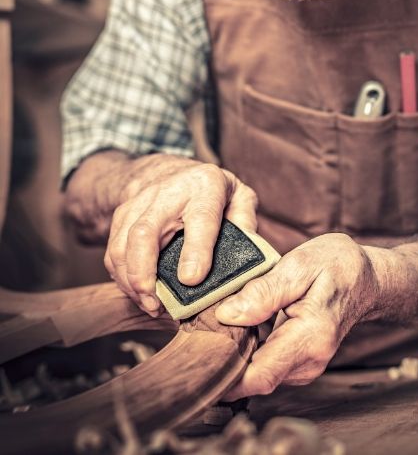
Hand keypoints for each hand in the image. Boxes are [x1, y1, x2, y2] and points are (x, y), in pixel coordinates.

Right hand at [103, 156, 257, 316]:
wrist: (173, 170)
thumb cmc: (212, 191)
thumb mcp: (240, 197)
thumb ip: (246, 224)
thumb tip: (246, 257)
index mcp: (206, 186)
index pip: (200, 218)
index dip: (195, 251)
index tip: (191, 280)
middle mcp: (168, 191)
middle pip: (145, 232)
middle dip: (144, 272)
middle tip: (157, 303)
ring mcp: (140, 202)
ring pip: (122, 244)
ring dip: (131, 281)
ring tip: (150, 305)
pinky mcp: (121, 216)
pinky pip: (113, 250)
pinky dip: (121, 277)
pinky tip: (138, 293)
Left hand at [215, 233, 378, 398]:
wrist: (366, 278)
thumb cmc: (337, 266)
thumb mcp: (300, 264)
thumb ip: (264, 291)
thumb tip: (226, 314)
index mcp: (310, 337)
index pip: (259, 376)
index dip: (224, 376)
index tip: (198, 359)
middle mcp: (309, 361)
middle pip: (252, 376)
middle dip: (224, 356)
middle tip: (202, 326)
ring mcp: (305, 366)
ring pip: (256, 370)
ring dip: (236, 350)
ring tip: (222, 318)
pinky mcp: (298, 362)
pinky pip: (265, 362)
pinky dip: (249, 346)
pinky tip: (243, 322)